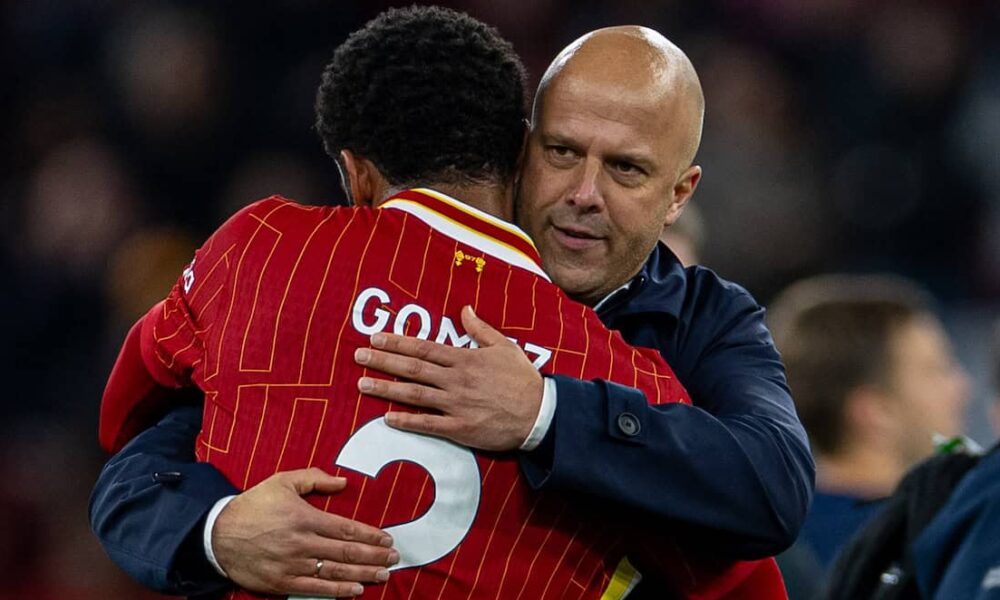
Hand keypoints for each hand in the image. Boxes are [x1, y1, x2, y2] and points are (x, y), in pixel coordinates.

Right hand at [213, 467, 398, 597]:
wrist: (218, 534)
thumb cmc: (254, 506)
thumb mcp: (282, 482)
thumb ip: (314, 478)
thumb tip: (343, 482)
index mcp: (304, 517)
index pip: (346, 528)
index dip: (370, 535)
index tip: (387, 539)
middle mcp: (302, 543)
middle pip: (346, 552)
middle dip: (374, 556)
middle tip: (395, 558)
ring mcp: (293, 565)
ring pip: (335, 571)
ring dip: (363, 574)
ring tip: (384, 574)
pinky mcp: (282, 582)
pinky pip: (316, 588)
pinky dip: (338, 591)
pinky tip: (357, 590)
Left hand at [354, 305, 543, 450]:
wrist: (540, 414)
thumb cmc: (523, 380)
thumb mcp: (505, 347)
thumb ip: (480, 329)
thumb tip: (464, 309)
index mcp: (465, 359)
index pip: (424, 348)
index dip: (398, 342)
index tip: (376, 338)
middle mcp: (456, 380)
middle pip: (413, 368)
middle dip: (383, 361)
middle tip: (358, 356)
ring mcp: (457, 405)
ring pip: (415, 395)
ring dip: (386, 389)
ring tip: (362, 384)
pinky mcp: (461, 428)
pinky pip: (429, 424)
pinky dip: (407, 421)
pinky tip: (387, 418)